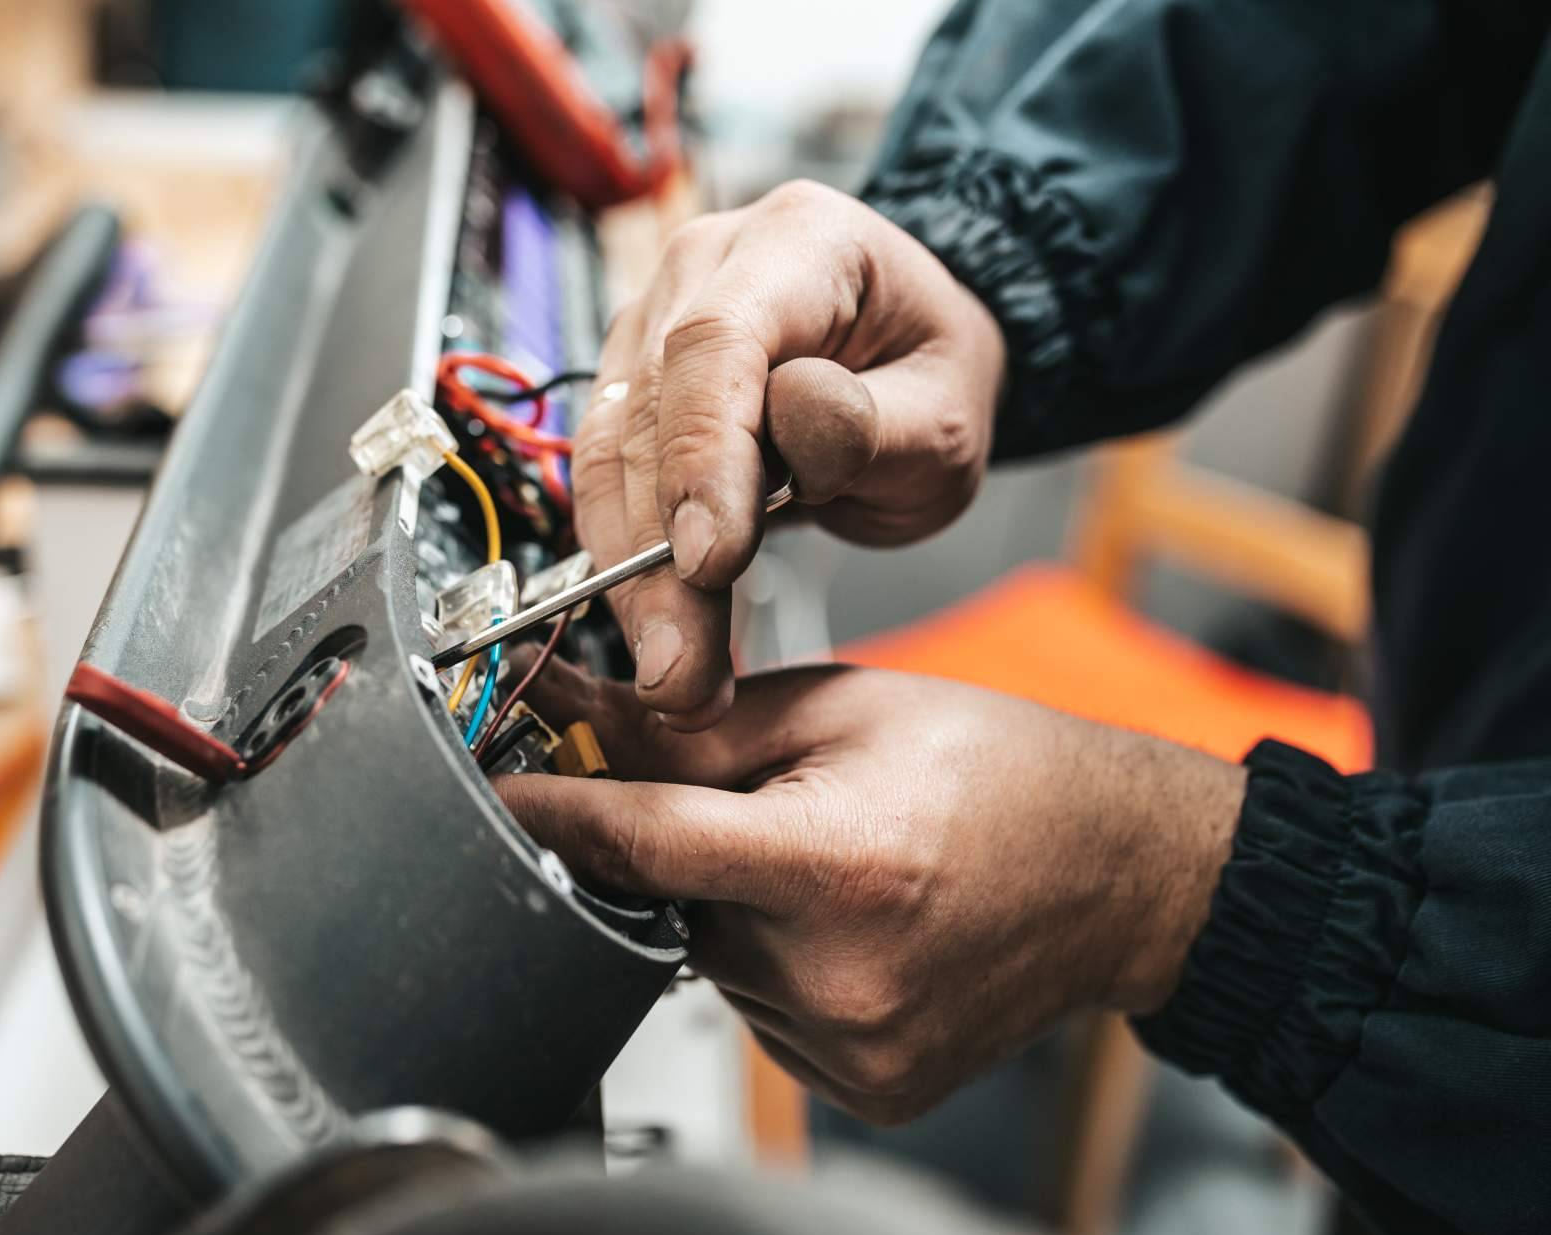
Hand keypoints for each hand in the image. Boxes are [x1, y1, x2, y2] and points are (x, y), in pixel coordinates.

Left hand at [495, 664, 1244, 1124]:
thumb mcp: (842, 706)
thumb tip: (581, 719)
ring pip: (713, 963)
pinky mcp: (866, 1084)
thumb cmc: (1001, 772)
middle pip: (673, 906)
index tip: (492, 795)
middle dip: (689, 853)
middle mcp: (843, 974)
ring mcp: (854, 1045)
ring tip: (831, 866)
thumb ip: (696, 725)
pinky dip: (776, 963)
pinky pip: (762, 1014)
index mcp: (840, 864)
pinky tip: (848, 926)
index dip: (552, 814)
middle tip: (767, 811)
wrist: (1119, 871)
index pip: (642, 845)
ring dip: (736, 911)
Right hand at [575, 181, 1006, 728]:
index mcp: (797, 242)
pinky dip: (626, 569)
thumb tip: (789, 423)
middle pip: (647, 413)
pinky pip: (603, 483)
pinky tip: (659, 635)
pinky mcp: (628, 391)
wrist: (907, 365)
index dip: (701, 456)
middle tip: (684, 669)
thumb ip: (875, 424)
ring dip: (631, 581)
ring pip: (605, 458)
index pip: (716, 342)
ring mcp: (651, 326)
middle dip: (658, 558)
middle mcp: (702, 269)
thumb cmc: (930, 377)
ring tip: (675, 676)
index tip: (710, 562)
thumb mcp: (948, 415)